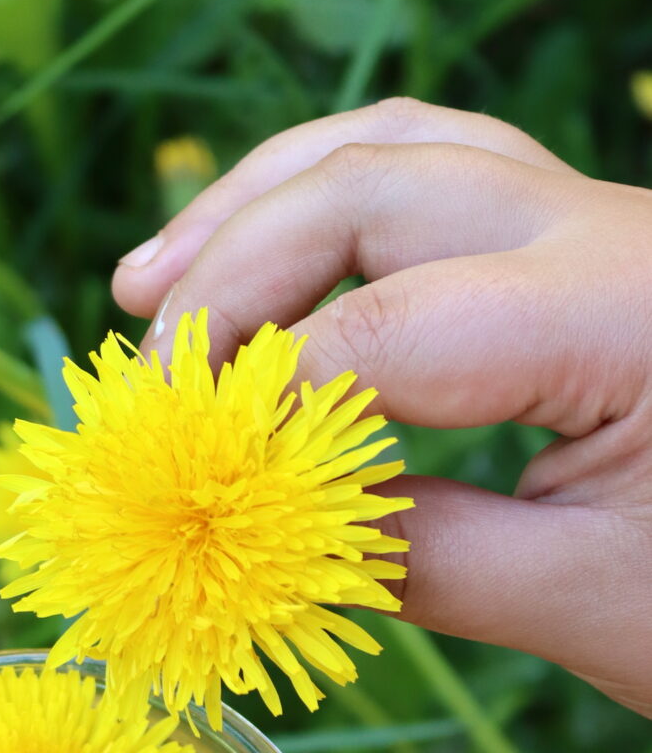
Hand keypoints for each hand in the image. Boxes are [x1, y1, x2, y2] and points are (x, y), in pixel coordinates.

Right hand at [112, 97, 651, 719]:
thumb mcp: (604, 608)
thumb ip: (431, 561)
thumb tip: (268, 532)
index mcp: (624, 311)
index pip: (387, 334)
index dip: (261, 405)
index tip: (177, 481)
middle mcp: (608, 228)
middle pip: (371, 187)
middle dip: (232, 274)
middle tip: (149, 375)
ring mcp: (601, 215)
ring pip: (399, 144)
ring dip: (260, 204)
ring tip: (148, 277)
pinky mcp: (586, 236)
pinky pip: (440, 167)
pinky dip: (332, 199)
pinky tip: (269, 245)